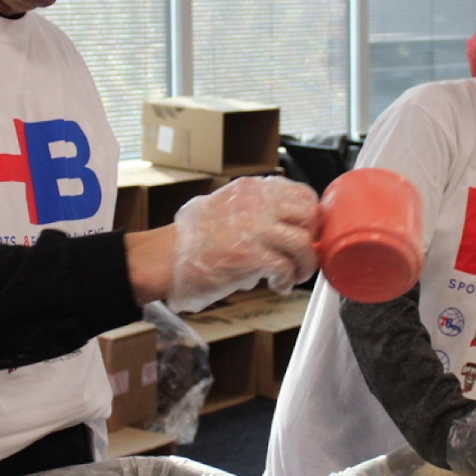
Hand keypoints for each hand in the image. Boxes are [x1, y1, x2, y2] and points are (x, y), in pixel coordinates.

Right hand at [167, 175, 319, 311]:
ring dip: (305, 265)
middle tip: (303, 257)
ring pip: (304, 244)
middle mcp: (256, 204)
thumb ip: (251, 208)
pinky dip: (287, 281)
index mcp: (250, 189)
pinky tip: (276, 286)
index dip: (311, 217)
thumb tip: (280, 224)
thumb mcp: (222, 205)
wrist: (163, 258)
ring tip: (293, 276)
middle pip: (310, 216)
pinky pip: (286, 268)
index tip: (307, 233)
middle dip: (313, 240)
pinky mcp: (249, 256)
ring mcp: (254, 229)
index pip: (301, 193)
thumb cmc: (189, 239)